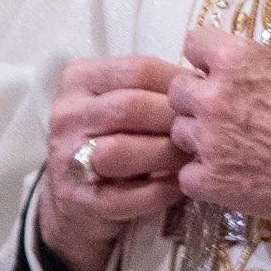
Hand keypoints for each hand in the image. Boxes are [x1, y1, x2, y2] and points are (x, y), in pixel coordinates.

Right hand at [39, 56, 183, 270]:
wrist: (74, 197)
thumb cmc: (110, 137)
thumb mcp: (120, 101)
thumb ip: (151, 88)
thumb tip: (204, 83)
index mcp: (80, 79)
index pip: (137, 70)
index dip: (178, 82)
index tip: (204, 94)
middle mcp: (67, 114)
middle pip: (130, 107)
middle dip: (173, 119)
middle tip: (203, 129)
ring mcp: (67, 158)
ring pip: (121, 151)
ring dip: (165, 154)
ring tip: (190, 157)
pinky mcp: (78, 200)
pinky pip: (125, 197)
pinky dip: (158, 191)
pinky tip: (179, 186)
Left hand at [173, 23, 270, 223]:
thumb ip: (261, 72)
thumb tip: (247, 76)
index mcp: (238, 59)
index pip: (194, 43)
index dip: (208, 58)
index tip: (218, 70)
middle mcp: (214, 96)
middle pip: (178, 90)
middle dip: (198, 100)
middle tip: (226, 114)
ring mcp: (209, 141)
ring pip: (179, 132)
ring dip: (200, 138)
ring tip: (233, 148)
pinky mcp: (211, 181)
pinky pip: (187, 174)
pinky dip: (205, 176)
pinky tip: (232, 175)